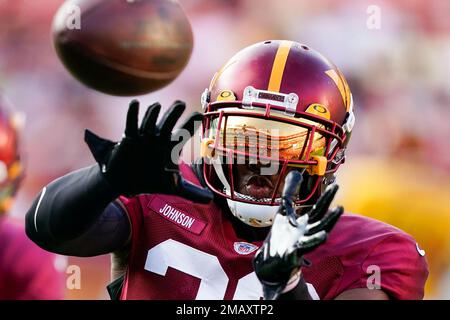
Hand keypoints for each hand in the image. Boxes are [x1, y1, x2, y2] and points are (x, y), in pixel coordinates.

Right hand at [84, 100, 212, 202]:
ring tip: (157, 105)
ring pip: (149, 122)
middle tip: (181, 103)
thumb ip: (192, 192)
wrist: (127, 182)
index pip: (183, 134)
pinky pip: (131, 124)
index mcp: (170, 147)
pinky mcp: (128, 138)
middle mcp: (158, 139)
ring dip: (152, 114)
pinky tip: (135, 103)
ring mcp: (144, 137)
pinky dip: (132, 114)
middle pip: (167, 123)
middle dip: (173, 114)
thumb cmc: (152, 180)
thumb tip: (210, 200)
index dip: (191, 124)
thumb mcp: (173, 187)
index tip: (200, 115)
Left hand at [253, 170, 342, 299]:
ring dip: (327, 226)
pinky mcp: (293, 254)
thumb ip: (289, 193)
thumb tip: (295, 174)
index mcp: (305, 223)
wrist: (271, 260)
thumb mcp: (283, 211)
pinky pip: (304, 248)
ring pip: (317, 235)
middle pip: (322, 222)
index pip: (319, 208)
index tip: (336, 185)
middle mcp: (307, 233)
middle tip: (341, 205)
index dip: (327, 197)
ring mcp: (301, 244)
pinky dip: (313, 241)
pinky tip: (322, 236)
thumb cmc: (280, 236)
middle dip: (332, 215)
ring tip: (335, 218)